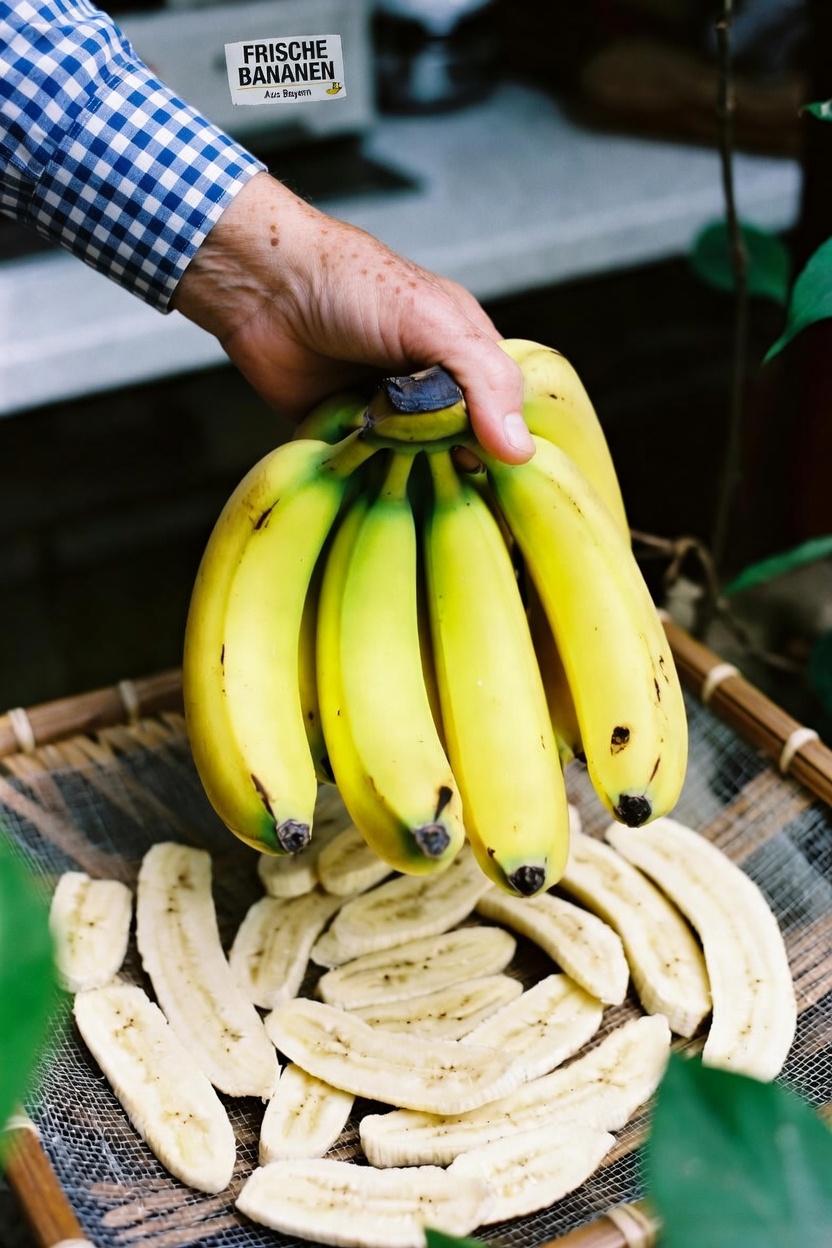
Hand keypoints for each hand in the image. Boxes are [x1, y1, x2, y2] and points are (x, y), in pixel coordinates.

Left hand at [171, 172, 533, 463]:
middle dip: (451, 471)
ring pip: (410, 469)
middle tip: (447, 492)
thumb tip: (520, 452)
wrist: (263, 287)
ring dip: (407, 482)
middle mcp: (427, 390)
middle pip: (456, 450)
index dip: (504, 450)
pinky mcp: (340, 436)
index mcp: (461, 357)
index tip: (504, 487)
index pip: (501, 417)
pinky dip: (363, 484)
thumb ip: (483, 381)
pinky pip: (361, 475)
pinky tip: (366, 495)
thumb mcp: (436, 324)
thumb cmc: (354, 286)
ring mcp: (383, 416)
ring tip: (406, 494)